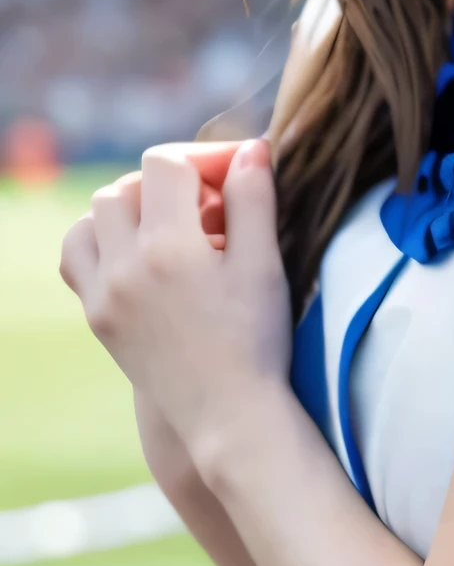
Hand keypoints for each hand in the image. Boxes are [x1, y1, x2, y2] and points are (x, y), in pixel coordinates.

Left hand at [59, 139, 291, 453]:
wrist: (227, 418)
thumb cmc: (255, 339)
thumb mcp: (263, 262)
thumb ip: (253, 197)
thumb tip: (251, 148)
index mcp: (168, 247)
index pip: (167, 164)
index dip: (205, 156)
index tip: (239, 171)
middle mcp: (124, 266)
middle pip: (127, 185)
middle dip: (170, 179)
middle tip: (213, 202)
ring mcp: (103, 294)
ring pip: (94, 216)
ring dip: (131, 204)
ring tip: (175, 222)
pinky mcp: (98, 318)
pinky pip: (78, 257)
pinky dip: (102, 239)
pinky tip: (142, 251)